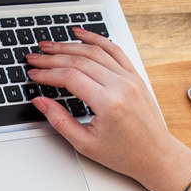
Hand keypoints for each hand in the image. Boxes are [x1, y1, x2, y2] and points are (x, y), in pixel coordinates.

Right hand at [25, 29, 190, 190]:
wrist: (156, 156)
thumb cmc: (125, 154)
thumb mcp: (86, 143)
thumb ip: (60, 121)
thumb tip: (40, 102)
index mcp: (109, 104)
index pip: (70, 78)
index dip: (47, 74)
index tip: (33, 74)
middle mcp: (121, 86)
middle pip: (79, 61)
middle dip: (52, 57)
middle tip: (34, 57)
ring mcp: (130, 78)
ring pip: (95, 52)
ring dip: (69, 46)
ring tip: (50, 45)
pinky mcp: (135, 76)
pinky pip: (114, 50)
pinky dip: (96, 39)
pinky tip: (81, 34)